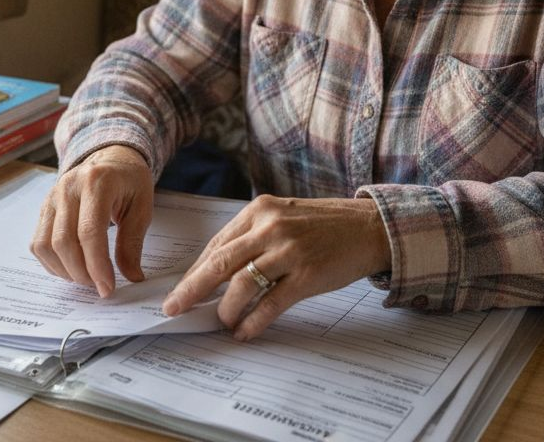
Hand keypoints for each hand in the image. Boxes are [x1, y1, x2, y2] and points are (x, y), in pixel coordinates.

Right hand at [30, 144, 153, 296]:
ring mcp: (51, 197)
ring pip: (45, 244)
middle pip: (64, 241)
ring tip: (86, 278)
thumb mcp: (142, 207)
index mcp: (97, 182)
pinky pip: (38, 243)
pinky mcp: (44, 208)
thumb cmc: (129, 182)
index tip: (108, 288)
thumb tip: (131, 277)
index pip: (90, 232)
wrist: (110, 157)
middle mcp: (68, 188)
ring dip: (64, 270)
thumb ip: (133, 242)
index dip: (97, 265)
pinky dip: (52, 263)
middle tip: (99, 287)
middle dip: (81, 272)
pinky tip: (71, 268)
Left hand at [162, 195, 390, 340]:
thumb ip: (254, 237)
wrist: (369, 227)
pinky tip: (244, 332)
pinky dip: (253, 321)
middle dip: (192, 289)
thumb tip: (218, 272)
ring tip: (221, 322)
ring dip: (226, 309)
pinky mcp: (307, 275)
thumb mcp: (284, 217)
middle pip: (220, 263)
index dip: (195, 271)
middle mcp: (271, 228)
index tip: (180, 289)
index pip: (217, 244)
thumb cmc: (325, 225)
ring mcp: (289, 251)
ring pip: (242, 285)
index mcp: (260, 211)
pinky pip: (270, 304)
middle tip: (174, 308)